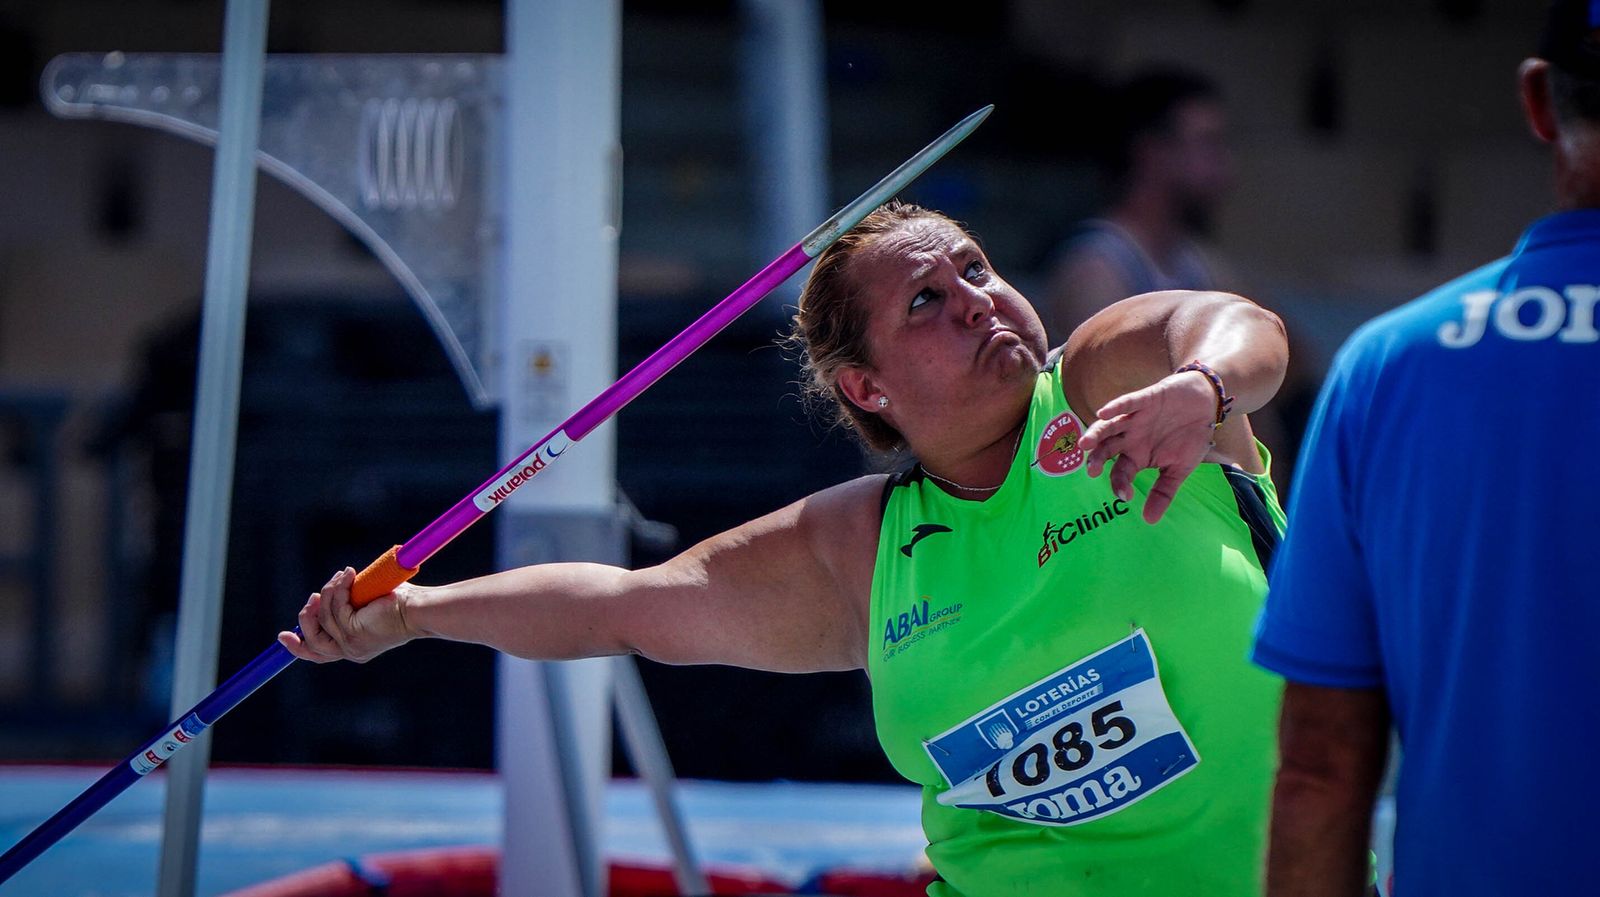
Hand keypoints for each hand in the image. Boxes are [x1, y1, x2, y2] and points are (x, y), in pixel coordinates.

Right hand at [277, 567, 418, 662]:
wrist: (420, 609)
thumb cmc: (402, 602)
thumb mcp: (368, 604)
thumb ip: (348, 603)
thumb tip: (327, 592)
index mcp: (354, 647)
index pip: (318, 654)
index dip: (297, 646)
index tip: (282, 635)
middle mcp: (351, 651)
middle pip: (312, 642)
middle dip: (307, 616)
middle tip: (315, 596)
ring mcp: (351, 644)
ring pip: (323, 617)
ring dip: (330, 591)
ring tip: (345, 575)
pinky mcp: (354, 631)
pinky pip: (335, 607)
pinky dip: (340, 588)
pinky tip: (351, 575)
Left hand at [1077, 371, 1217, 523]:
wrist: (1207, 403)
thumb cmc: (1189, 436)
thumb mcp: (1179, 469)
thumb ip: (1163, 492)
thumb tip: (1150, 521)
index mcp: (1136, 456)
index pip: (1120, 473)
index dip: (1120, 484)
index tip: (1125, 496)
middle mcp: (1130, 438)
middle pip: (1106, 449)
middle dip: (1097, 459)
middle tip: (1091, 471)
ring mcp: (1135, 419)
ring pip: (1109, 426)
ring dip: (1096, 433)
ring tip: (1085, 444)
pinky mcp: (1146, 399)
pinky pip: (1128, 403)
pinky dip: (1116, 407)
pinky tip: (1104, 413)